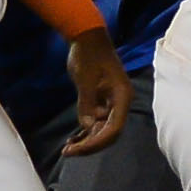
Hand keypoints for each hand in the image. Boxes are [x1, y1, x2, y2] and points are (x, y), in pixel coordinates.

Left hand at [60, 31, 131, 158]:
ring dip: (87, 140)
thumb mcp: (85, 80)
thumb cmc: (88, 56)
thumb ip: (87, 103)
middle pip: (109, 133)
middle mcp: (120, 103)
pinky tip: (72, 139)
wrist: (86, 38)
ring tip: (67, 149)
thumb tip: (88, 126)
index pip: (114, 128)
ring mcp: (111, 102)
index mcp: (122, 97)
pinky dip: (86, 131)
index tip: (78, 149)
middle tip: (68, 152)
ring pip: (102, 129)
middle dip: (90, 144)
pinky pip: (96, 121)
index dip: (97, 142)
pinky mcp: (102, 100)